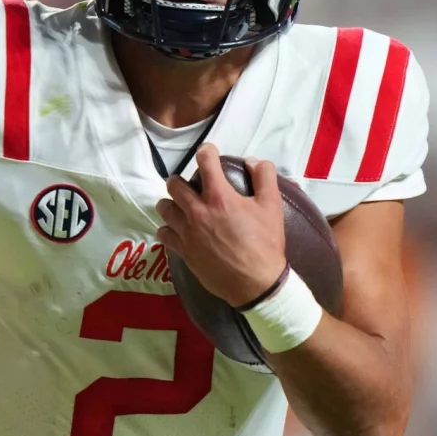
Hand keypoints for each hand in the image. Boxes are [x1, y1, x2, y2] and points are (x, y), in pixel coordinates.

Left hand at [156, 144, 286, 306]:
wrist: (256, 283)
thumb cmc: (266, 243)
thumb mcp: (273, 206)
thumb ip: (264, 177)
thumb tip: (253, 161)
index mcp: (219, 197)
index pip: (205, 162)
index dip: (207, 151)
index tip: (209, 152)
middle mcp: (197, 212)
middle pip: (174, 185)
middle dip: (181, 179)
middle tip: (190, 184)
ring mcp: (187, 233)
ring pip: (164, 209)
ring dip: (171, 203)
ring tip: (181, 206)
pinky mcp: (183, 251)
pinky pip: (163, 234)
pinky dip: (167, 229)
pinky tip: (176, 229)